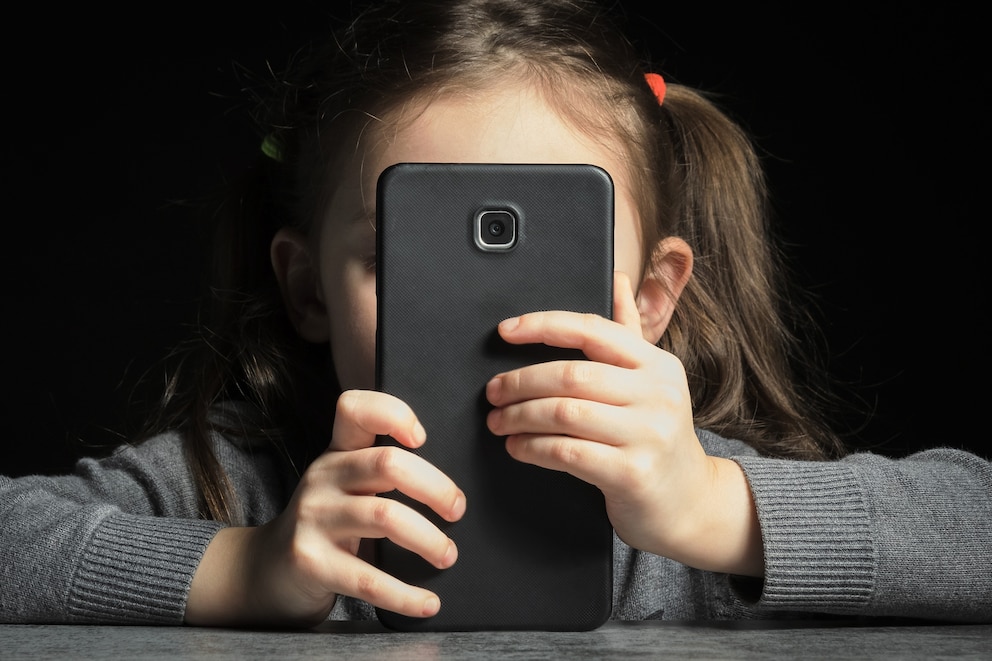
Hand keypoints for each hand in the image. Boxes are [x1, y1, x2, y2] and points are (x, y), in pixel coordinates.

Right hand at [186, 390, 465, 626]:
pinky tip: (428, 602)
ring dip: (428, 539)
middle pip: (388, 464)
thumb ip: (382, 471)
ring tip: (448, 555)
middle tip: (457, 510)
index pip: (355, 409)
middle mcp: (322, 478)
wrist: (267, 570)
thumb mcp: (345, 484)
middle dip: (435, 487)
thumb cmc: (326, 523)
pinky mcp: (310, 562)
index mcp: (336, 452)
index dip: (392, 413)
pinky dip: (406, 594)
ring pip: (386, 517)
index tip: (423, 437)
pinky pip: (368, 579)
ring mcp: (313, 518)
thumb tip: (451, 490)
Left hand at [485, 273, 761, 575]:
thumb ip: (630, 333)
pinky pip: (567, 452)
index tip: (505, 331)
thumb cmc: (658, 439)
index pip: (592, 330)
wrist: (690, 504)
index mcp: (657, 364)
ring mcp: (648, 435)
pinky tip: (518, 447)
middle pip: (571, 374)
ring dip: (520, 416)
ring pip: (564, 413)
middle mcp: (657, 394)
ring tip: (499, 421)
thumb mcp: (653, 382)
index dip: (543, 326)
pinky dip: (532, 448)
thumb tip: (617, 280)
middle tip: (494, 392)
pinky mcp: (633, 474)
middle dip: (521, 382)